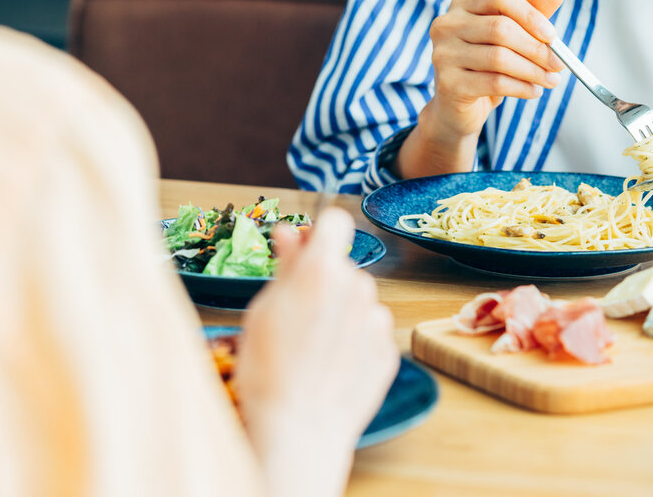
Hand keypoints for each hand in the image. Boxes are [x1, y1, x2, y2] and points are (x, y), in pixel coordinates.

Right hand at [235, 209, 397, 496]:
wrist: (297, 431)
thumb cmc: (269, 371)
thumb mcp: (263, 310)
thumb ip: (286, 265)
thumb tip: (289, 234)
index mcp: (322, 271)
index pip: (335, 221)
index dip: (319, 232)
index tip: (306, 249)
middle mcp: (357, 288)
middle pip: (344, 268)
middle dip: (325, 281)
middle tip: (298, 315)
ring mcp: (377, 321)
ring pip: (359, 301)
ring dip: (342, 313)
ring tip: (314, 349)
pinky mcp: (388, 351)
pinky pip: (371, 333)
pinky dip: (355, 342)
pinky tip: (332, 366)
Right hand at [398, 0, 566, 177]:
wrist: (457, 106)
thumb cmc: (486, 65)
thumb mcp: (511, 35)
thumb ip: (531, 11)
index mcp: (463, 4)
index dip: (529, 14)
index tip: (552, 35)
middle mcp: (447, 25)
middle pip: (501, 28)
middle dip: (536, 48)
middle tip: (559, 63)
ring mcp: (443, 54)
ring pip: (499, 57)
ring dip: (533, 71)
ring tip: (550, 80)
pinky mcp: (448, 83)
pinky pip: (494, 82)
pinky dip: (521, 87)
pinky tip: (534, 91)